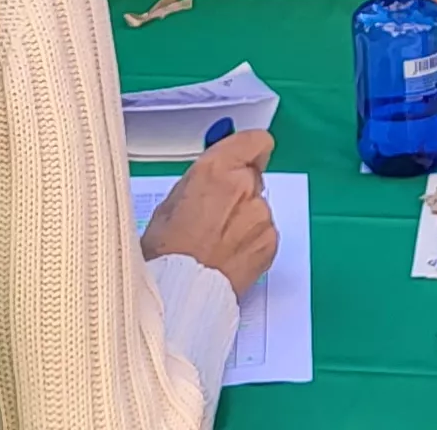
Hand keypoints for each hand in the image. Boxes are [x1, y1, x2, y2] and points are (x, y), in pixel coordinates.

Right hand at [140, 129, 279, 291]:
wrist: (179, 294)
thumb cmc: (165, 252)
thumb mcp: (170, 204)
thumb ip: (201, 182)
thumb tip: (214, 175)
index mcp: (216, 170)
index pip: (256, 141)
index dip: (249, 151)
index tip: (242, 158)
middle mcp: (245, 187)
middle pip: (253, 176)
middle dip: (238, 190)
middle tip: (215, 214)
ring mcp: (261, 216)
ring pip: (258, 207)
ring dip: (244, 218)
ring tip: (217, 241)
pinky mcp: (270, 243)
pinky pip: (264, 233)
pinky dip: (251, 240)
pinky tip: (228, 255)